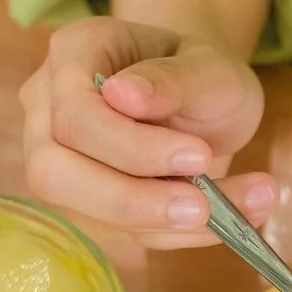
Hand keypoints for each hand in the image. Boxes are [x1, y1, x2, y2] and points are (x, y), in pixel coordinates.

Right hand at [20, 16, 274, 248]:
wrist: (207, 98)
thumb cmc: (200, 73)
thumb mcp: (205, 66)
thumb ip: (171, 80)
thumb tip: (123, 96)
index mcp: (73, 56)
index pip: (74, 114)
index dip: (131, 146)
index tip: (199, 157)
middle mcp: (50, 110)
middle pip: (55, 172)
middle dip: (133, 199)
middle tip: (202, 207)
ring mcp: (65, 163)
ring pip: (90, 215)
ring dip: (167, 225)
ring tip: (241, 212)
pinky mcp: (97, 207)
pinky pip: (133, 234)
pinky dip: (187, 234)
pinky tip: (236, 220)